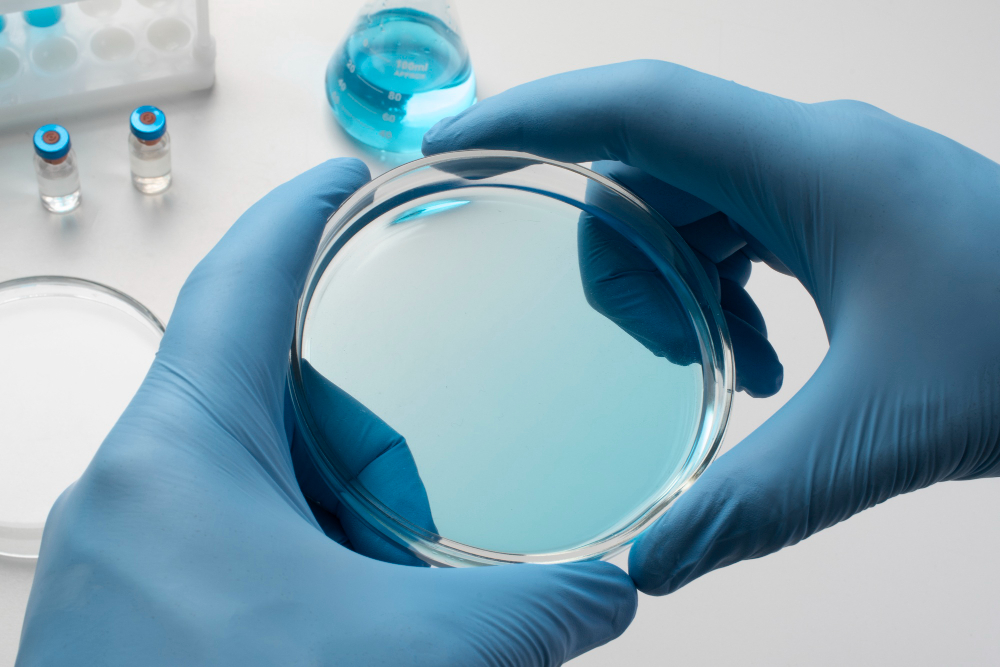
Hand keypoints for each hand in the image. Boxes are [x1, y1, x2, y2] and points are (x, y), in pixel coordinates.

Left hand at [16, 159, 635, 664]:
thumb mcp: (410, 657)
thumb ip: (525, 616)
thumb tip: (610, 596)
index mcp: (176, 454)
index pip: (239, 281)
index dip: (297, 212)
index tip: (349, 174)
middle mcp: (133, 490)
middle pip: (238, 366)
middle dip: (324, 349)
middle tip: (404, 347)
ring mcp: (127, 554)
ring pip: (232, 455)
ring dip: (312, 447)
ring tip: (392, 458)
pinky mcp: (135, 614)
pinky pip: (221, 524)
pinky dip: (293, 517)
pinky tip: (351, 555)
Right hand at [423, 60, 999, 593]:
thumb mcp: (877, 436)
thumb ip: (751, 503)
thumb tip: (651, 567)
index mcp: (809, 166)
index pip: (637, 106)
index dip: (531, 116)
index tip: (449, 147)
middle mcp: (814, 150)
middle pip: (653, 164)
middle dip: (613, 252)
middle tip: (633, 347)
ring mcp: (837, 175)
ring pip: (697, 199)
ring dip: (677, 282)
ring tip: (717, 370)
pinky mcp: (854, 210)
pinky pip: (746, 227)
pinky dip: (726, 292)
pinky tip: (764, 367)